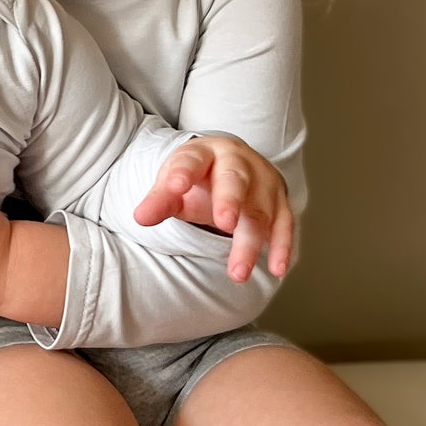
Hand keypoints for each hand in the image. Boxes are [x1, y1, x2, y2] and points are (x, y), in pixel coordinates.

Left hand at [133, 136, 293, 282]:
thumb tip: (140, 218)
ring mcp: (263, 182)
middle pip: (234, 180)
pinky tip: (277, 268)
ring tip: (237, 273)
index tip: (174, 187)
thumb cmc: (199, 178)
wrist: (230, 165)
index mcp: (205, 153)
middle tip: (224, 223)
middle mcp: (238, 162)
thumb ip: (159, 200)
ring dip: (250, 243)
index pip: (191, 160)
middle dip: (230, 201)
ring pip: (259, 211)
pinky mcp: (280, 202)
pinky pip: (284, 224)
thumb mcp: (176, 184)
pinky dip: (282, 247)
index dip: (183, 172)